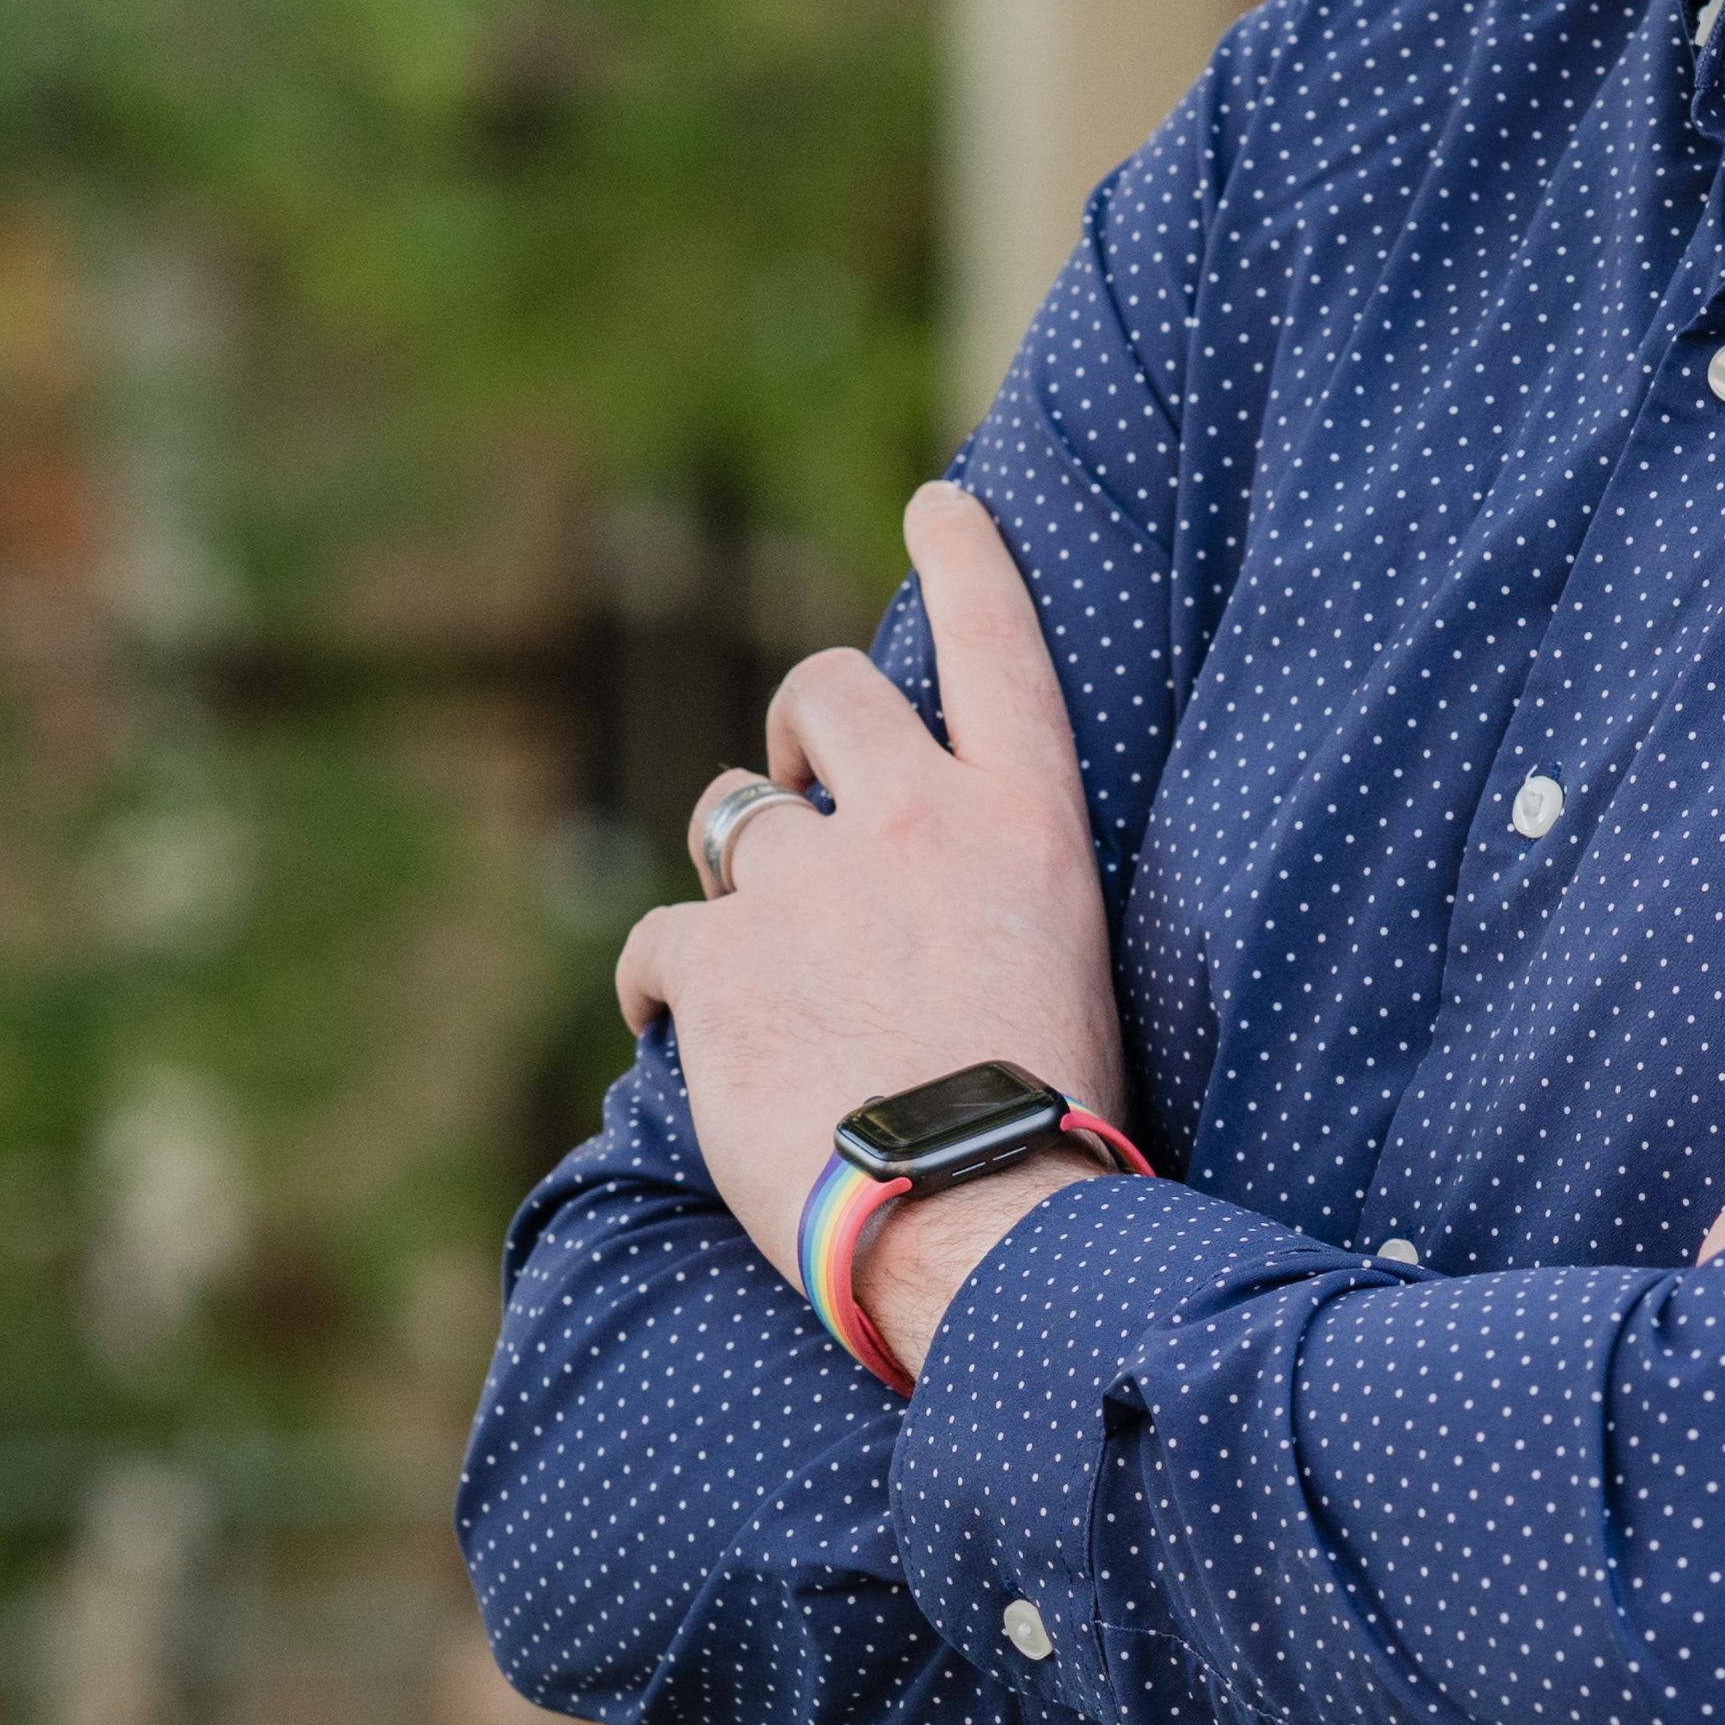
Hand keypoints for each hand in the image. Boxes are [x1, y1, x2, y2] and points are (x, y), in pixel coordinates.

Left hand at [611, 480, 1131, 1363]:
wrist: (976, 1221)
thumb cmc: (1045, 1133)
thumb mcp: (1065, 974)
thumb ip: (996, 901)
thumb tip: (936, 912)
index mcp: (1027, 825)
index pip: (1001, 648)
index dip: (970, 560)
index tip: (940, 502)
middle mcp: (916, 822)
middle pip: (828, 687)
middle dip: (798, 724)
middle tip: (798, 792)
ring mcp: (810, 884)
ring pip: (731, 813)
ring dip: (736, 867)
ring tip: (764, 960)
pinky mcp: (718, 960)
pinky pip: (659, 934)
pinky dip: (660, 978)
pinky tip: (677, 1026)